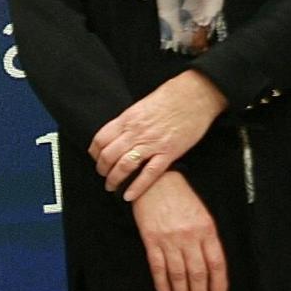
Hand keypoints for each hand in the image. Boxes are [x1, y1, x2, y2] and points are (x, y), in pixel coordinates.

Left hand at [90, 71, 227, 200]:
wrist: (195, 95)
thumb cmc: (169, 97)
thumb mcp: (141, 105)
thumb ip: (128, 121)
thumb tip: (118, 134)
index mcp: (127, 119)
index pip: (101, 139)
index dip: (94, 153)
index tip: (95, 159)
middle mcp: (136, 132)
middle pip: (109, 155)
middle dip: (102, 169)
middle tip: (103, 176)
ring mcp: (152, 143)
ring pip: (124, 166)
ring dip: (114, 179)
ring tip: (112, 186)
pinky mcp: (169, 152)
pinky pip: (149, 173)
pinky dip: (137, 187)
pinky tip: (129, 196)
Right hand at [131, 172, 228, 290]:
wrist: (154, 181)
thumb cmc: (181, 197)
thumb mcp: (202, 214)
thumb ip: (207, 239)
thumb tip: (210, 266)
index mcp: (206, 231)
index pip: (216, 265)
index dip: (218, 286)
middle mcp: (189, 237)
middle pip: (197, 273)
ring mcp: (169, 239)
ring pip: (178, 274)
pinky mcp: (151, 239)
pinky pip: (157, 266)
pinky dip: (162, 283)